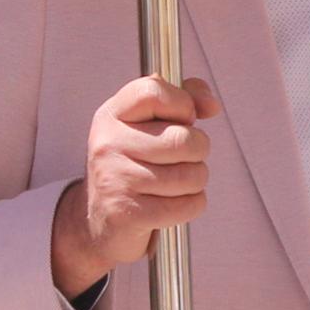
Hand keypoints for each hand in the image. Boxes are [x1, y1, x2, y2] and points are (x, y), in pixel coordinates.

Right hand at [48, 75, 217, 299]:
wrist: (99, 217)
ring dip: (195, 181)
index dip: (182, 104)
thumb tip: (211, 105)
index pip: (154, 92)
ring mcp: (114, 178)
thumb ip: (184, 98)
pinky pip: (189, 205)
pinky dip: (191, 205)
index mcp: (112, 114)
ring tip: (174, 182)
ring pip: (192, 175)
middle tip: (181, 158)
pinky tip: (172, 203)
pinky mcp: (126, 212)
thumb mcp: (149, 122)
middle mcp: (107, 143)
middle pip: (184, 140)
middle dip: (197, 151)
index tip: (184, 119)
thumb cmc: (134, 162)